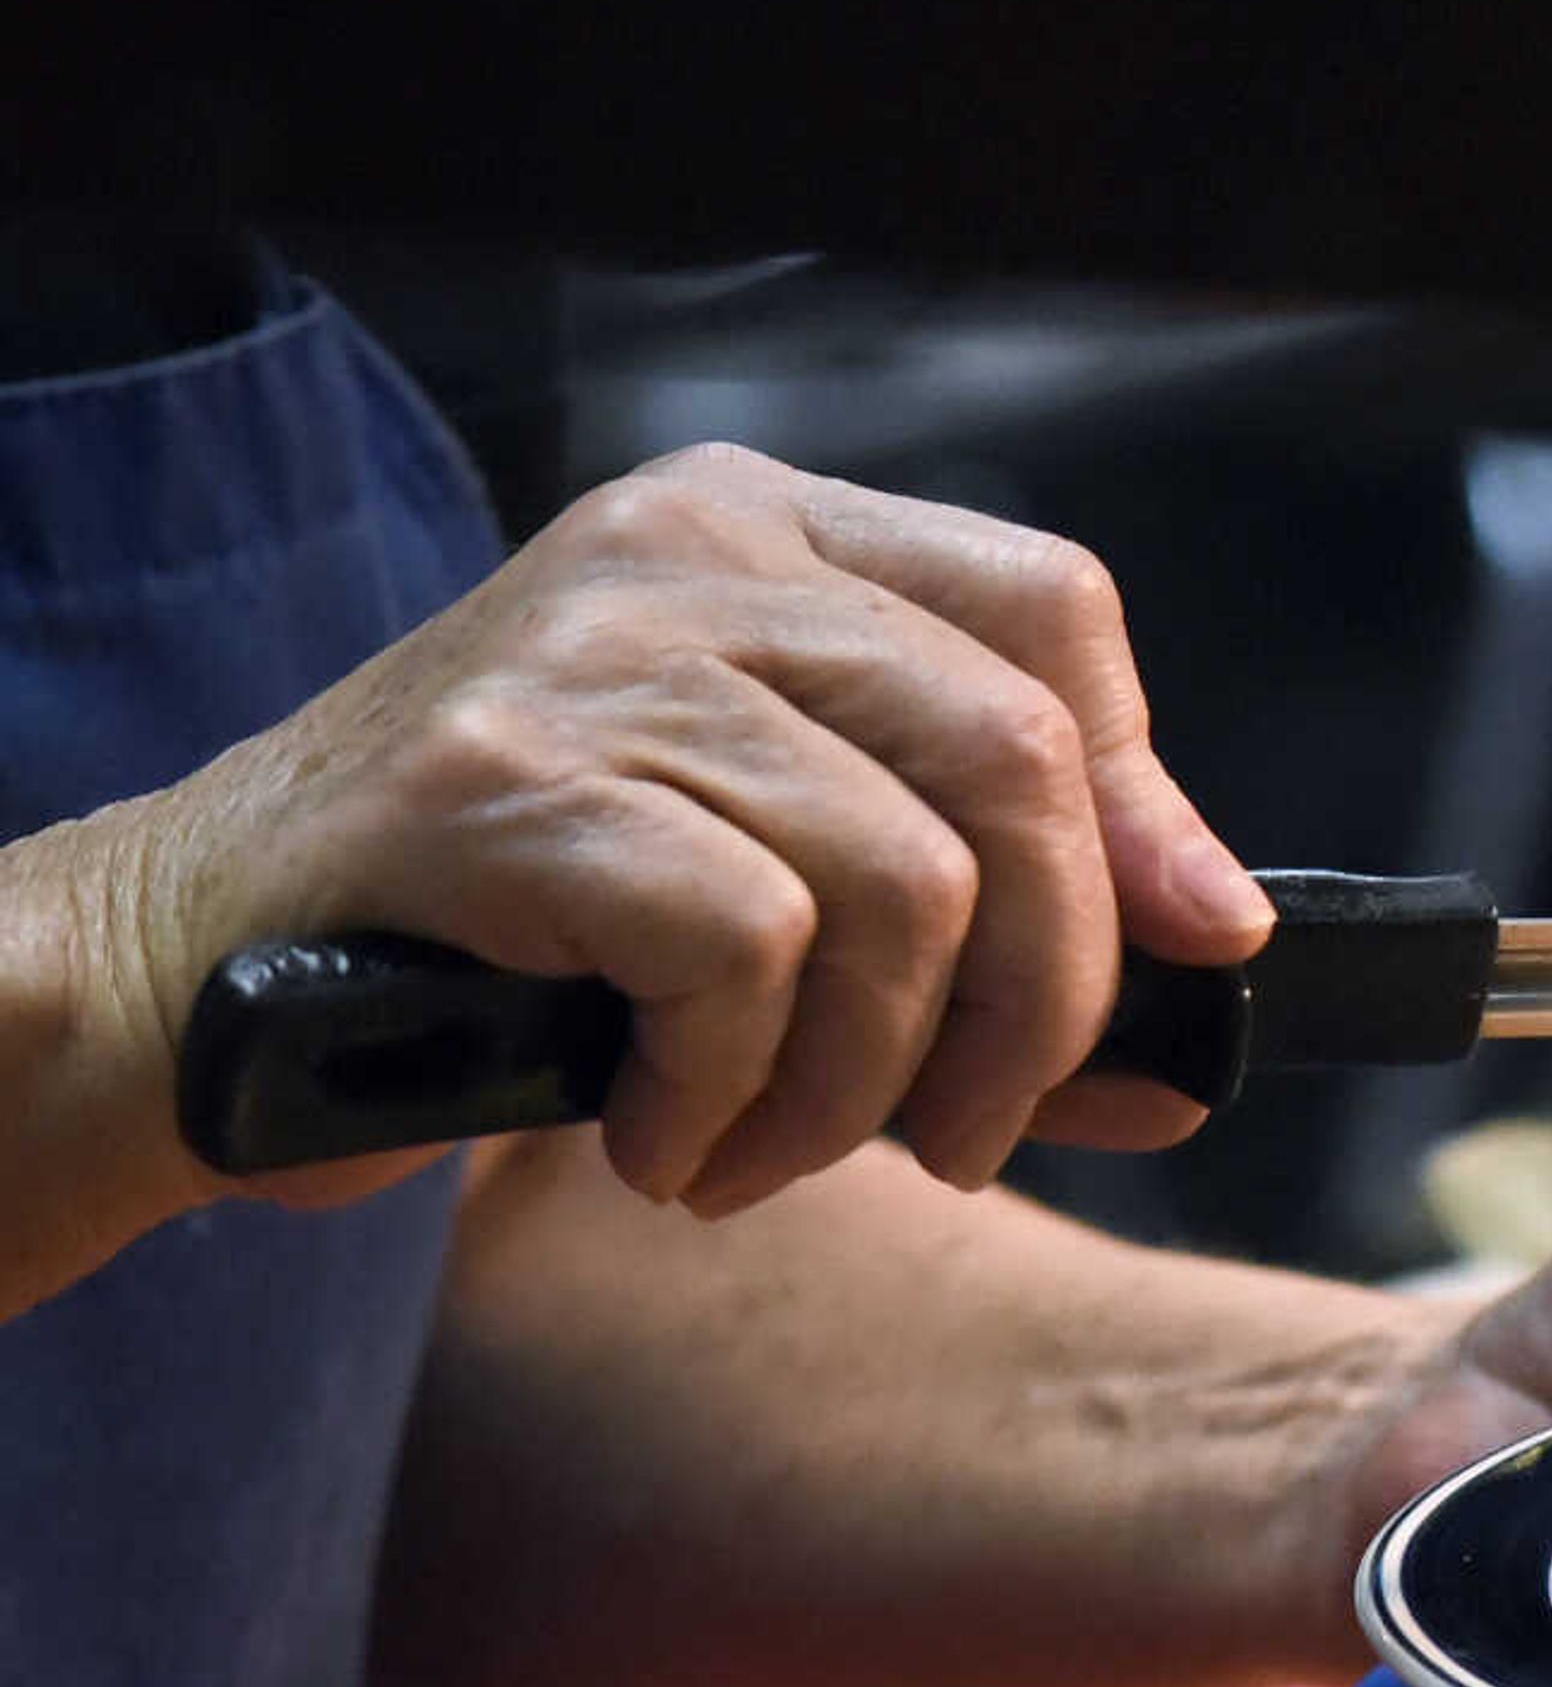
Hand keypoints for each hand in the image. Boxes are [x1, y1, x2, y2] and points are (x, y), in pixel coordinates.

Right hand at [108, 442, 1271, 1216]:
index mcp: (769, 533)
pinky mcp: (503, 780)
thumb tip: (1212, 1004)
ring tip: (760, 1153)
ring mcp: (591, 651)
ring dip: (864, 1090)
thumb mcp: (781, 887)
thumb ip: (991, 922)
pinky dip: (729, 1099)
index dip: (1149, 797)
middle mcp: (690, 549)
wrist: (204, 974)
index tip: (1189, 951)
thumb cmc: (524, 936)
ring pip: (906, 885)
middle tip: (962, 1137)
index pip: (1054, 609)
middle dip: (1042, 998)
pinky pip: (748, 956)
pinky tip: (655, 1136)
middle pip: (1018, 757)